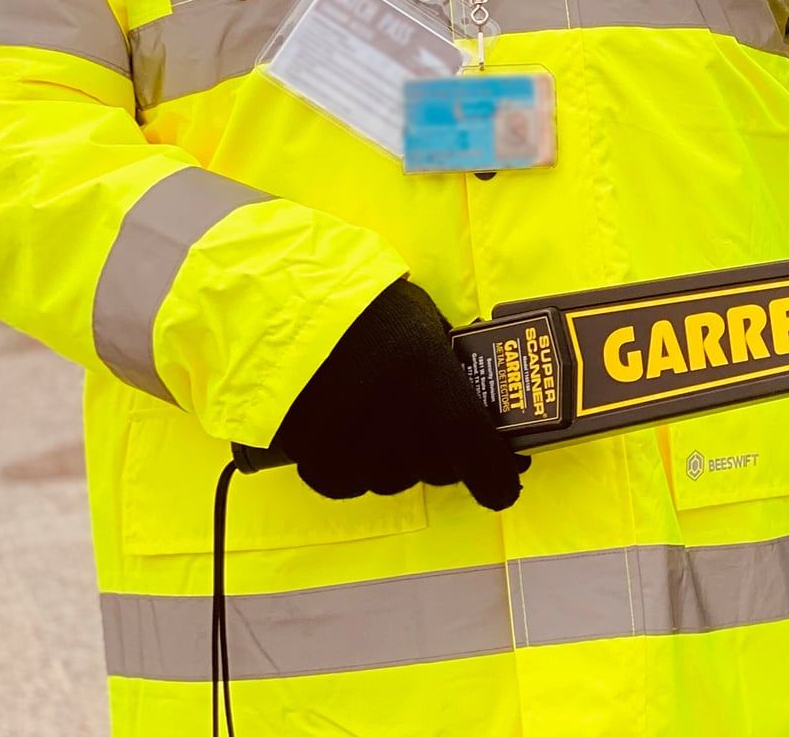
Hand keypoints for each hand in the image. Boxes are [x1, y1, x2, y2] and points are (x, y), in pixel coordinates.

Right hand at [273, 278, 527, 510]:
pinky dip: (358, 470)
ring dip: (403, 463)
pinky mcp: (311, 458)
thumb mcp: (420, 319)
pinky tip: (357, 442)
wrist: (281, 308)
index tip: (508, 484)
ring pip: (393, 480)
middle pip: (437, 467)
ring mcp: (349, 445)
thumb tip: (469, 387)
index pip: (476, 449)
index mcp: (427, 378)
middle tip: (452, 439)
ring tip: (395, 427)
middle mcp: (391, 421)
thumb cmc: (363, 304)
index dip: (498, 477)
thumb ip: (446, 356)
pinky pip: (349, 484)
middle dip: (451, 458)